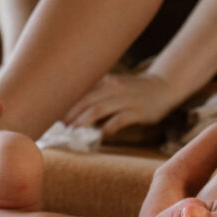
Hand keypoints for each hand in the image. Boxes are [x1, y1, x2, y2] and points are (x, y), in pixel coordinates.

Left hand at [64, 73, 180, 137]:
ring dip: (84, 120)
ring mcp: (126, 100)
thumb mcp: (113, 85)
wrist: (163, 87)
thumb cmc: (133, 89)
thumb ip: (95, 92)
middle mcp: (114, 88)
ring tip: (73, 130)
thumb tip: (70, 107)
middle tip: (59, 125)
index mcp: (106, 81)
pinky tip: (101, 135)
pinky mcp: (137, 111)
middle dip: (70, 113)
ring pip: (99, 109)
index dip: (66, 101)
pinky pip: (119, 120)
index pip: (81, 89)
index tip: (52, 112)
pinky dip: (108, 128)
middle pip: (86, 99)